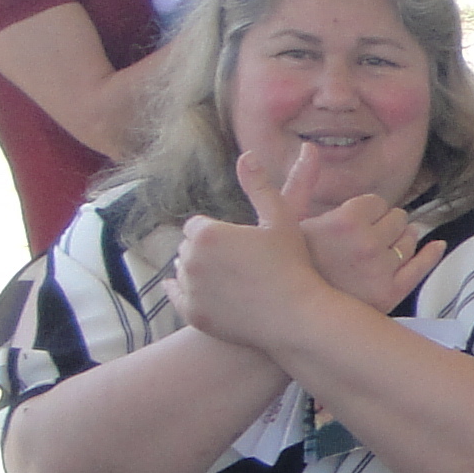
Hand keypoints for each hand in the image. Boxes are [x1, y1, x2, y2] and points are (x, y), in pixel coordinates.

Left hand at [164, 145, 333, 350]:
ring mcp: (191, 291)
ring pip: (183, 273)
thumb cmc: (292, 265)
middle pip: (188, 248)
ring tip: (226, 278)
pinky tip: (190, 290)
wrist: (297, 317)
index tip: (236, 241)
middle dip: (206, 252)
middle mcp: (191, 261)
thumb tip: (247, 156)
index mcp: (207, 234)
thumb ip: (259, 187)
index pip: (196, 226)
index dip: (217, 232)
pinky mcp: (193, 315)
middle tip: (234, 261)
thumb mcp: (280, 219)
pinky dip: (182, 293)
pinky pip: (176, 298)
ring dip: (197, 272)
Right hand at [298, 187, 448, 310]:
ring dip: (400, 242)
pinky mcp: (391, 295)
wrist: (289, 316)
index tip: (352, 225)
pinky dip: (430, 254)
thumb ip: (301, 181)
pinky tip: (433, 247)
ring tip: (377, 254)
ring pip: (409, 241)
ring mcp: (381, 270)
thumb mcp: (285, 220)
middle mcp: (367, 244)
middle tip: (365, 240)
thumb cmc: (286, 266)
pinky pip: (421, 266)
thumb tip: (309, 147)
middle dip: (384, 226)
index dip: (365, 212)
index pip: (376, 203)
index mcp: (345, 220)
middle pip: (398, 219)